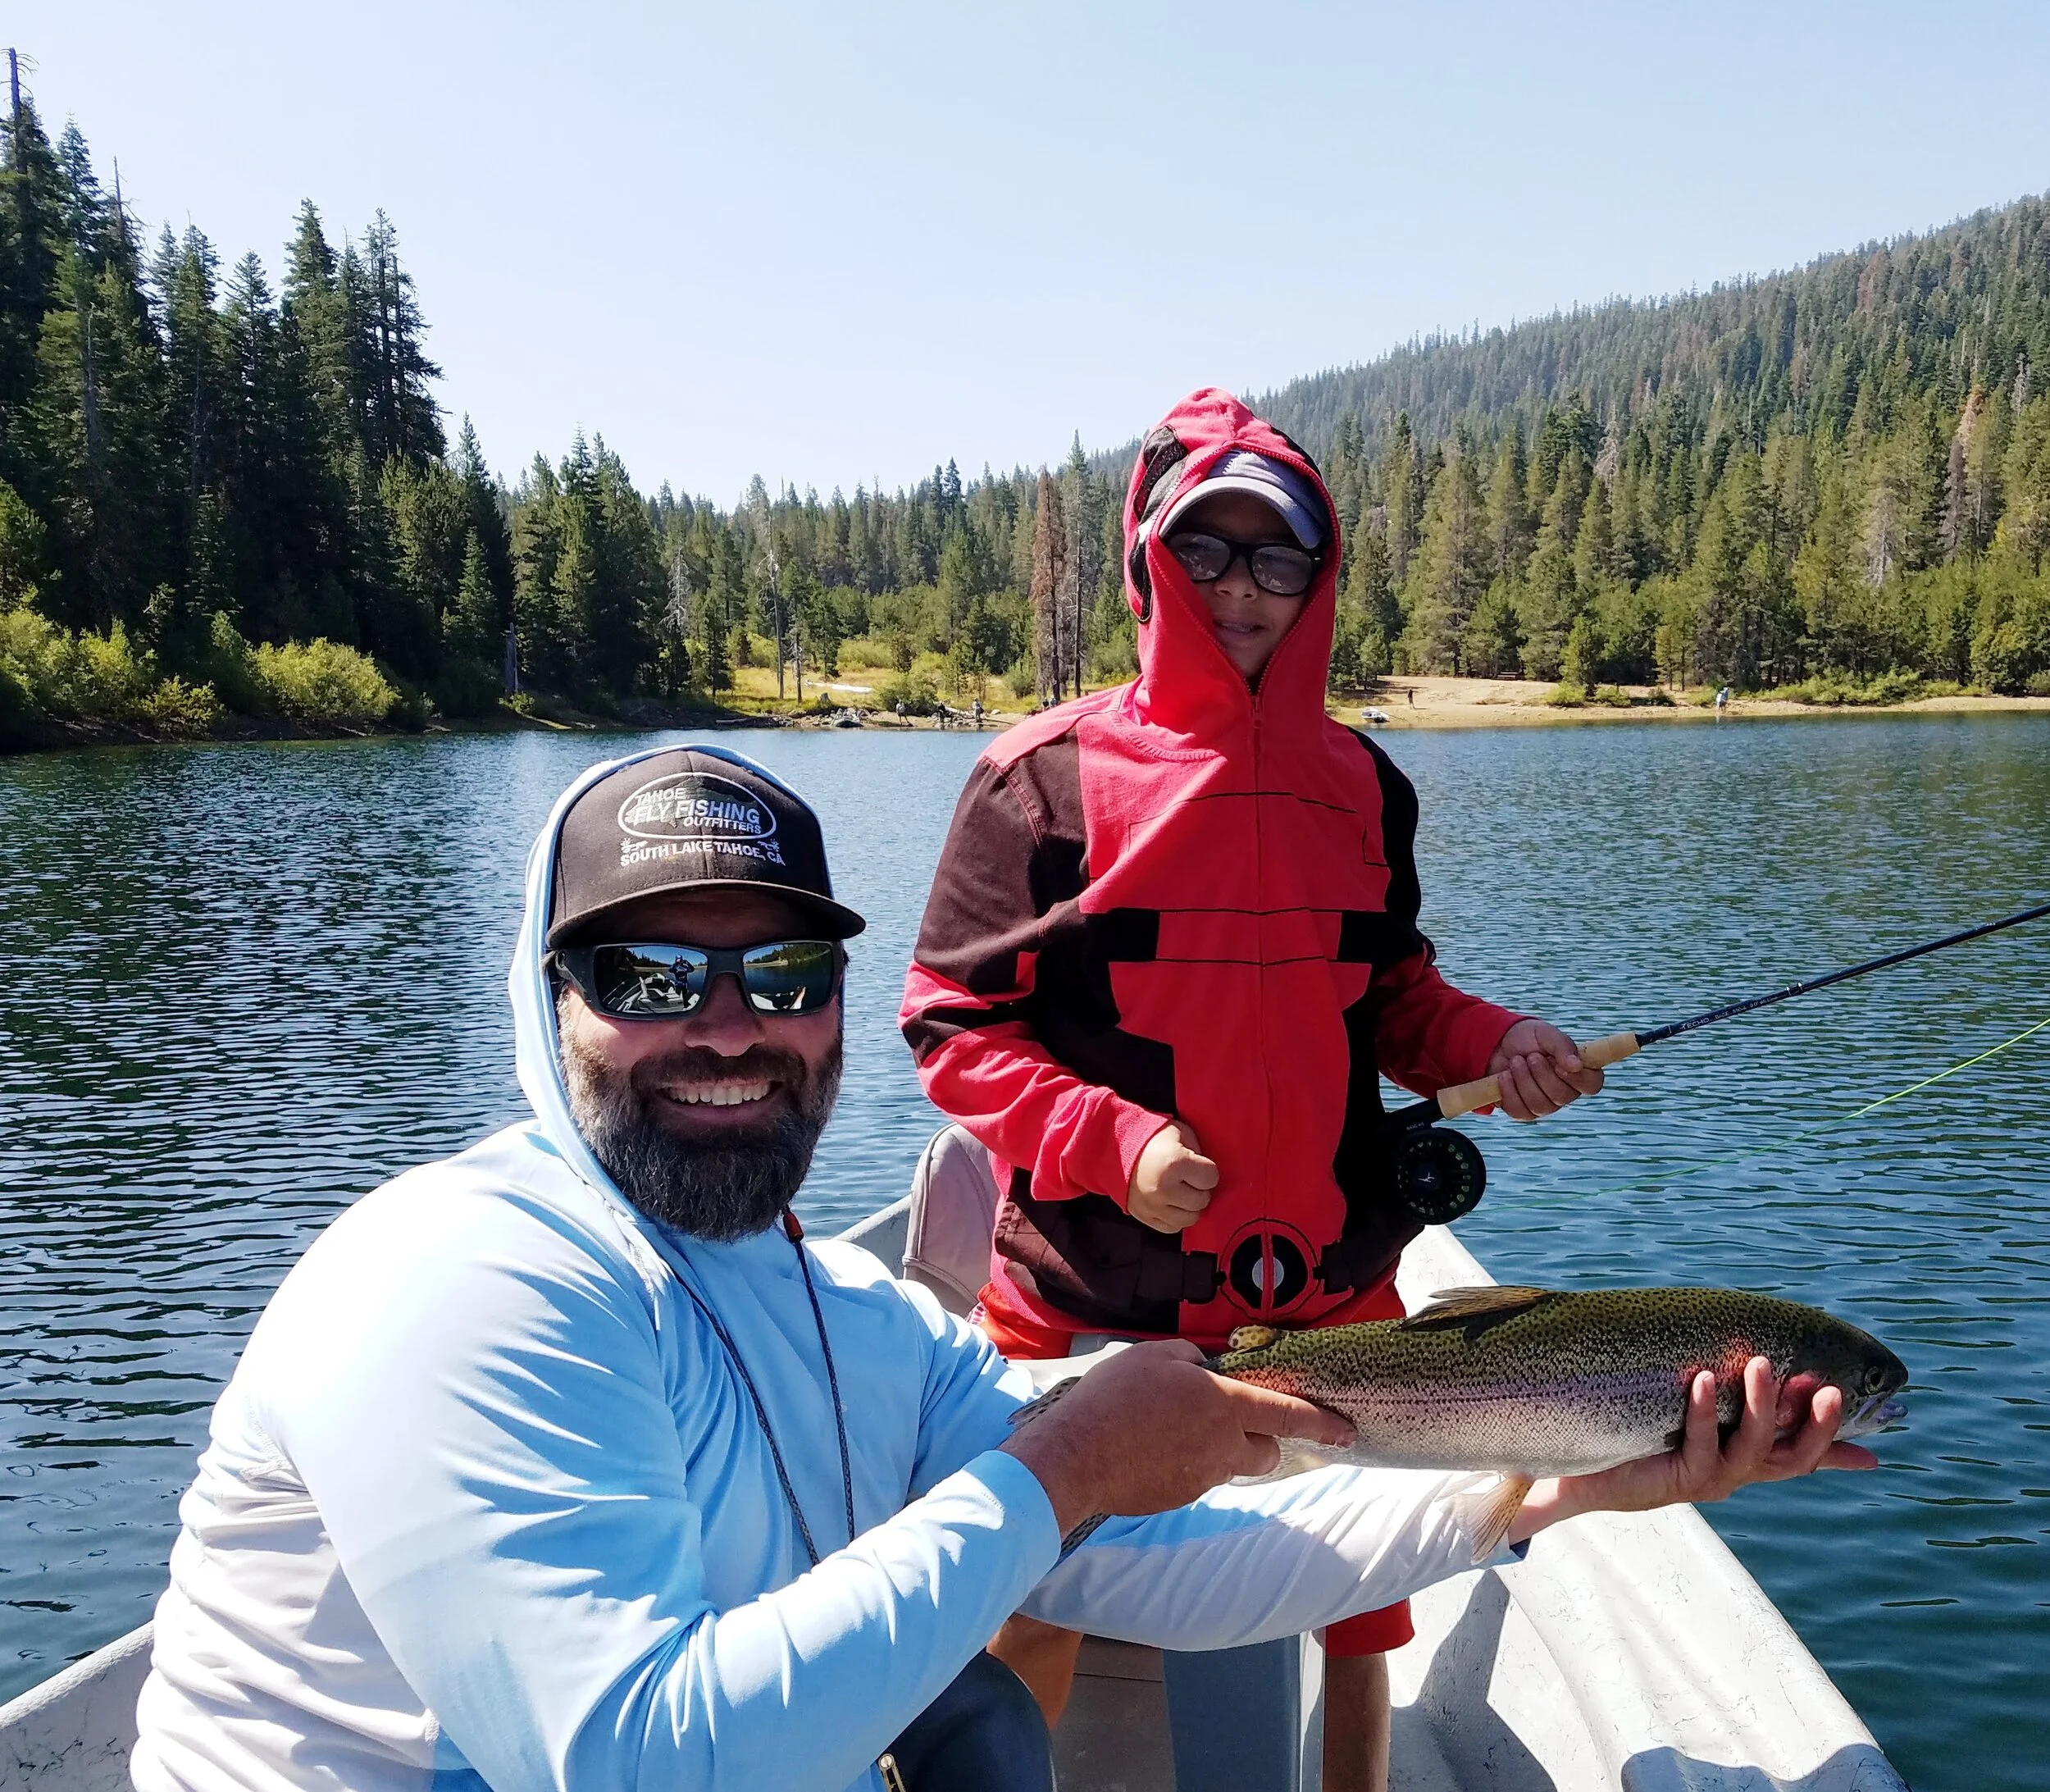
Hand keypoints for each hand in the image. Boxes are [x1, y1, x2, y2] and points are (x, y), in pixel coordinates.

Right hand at [1000, 1340, 1356, 1537]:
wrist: (1075, 1456)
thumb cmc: (1114, 1397)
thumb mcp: (1155, 1355)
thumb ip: (1193, 1358)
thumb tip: (1207, 1371)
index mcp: (1224, 1406)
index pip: (1288, 1415)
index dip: (1323, 1423)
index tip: (1347, 1432)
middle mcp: (1223, 1446)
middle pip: (1267, 1451)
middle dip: (1260, 1438)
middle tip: (1226, 1420)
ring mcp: (1202, 1478)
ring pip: (1232, 1466)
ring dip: (1221, 1451)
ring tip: (1177, 1432)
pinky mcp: (1181, 1498)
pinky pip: (1199, 1479)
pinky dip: (1188, 1465)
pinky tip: (1153, 1451)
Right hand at [1127, 1120, 1218, 1232]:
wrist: (1114, 1148)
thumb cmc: (1151, 1139)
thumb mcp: (1180, 1133)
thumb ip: (1199, 1152)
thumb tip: (1211, 1173)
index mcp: (1174, 1163)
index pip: (1211, 1178)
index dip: (1207, 1171)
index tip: (1198, 1166)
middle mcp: (1164, 1189)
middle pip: (1202, 1201)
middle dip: (1199, 1189)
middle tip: (1189, 1179)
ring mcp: (1152, 1206)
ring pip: (1189, 1219)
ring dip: (1189, 1206)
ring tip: (1180, 1192)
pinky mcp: (1144, 1217)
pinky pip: (1172, 1227)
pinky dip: (1175, 1217)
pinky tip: (1171, 1202)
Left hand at [1485, 1018, 1604, 1120]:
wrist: (1498, 1043)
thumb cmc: (1528, 1038)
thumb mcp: (1545, 1033)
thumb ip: (1562, 1045)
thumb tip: (1576, 1065)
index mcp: (1577, 1072)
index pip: (1592, 1085)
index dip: (1578, 1079)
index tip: (1559, 1065)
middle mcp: (1565, 1092)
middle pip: (1562, 1097)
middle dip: (1542, 1074)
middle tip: (1531, 1056)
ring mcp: (1544, 1105)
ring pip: (1540, 1105)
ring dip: (1524, 1080)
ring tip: (1515, 1061)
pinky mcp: (1523, 1111)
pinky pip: (1519, 1111)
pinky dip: (1509, 1091)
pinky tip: (1504, 1076)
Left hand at [1510, 1356, 1876, 1542]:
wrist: (1580, 1474)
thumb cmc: (1635, 1435)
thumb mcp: (1686, 1415)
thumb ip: (1720, 1396)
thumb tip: (1749, 1360)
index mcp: (1744, 1458)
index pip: (1805, 1453)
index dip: (1839, 1443)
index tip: (1874, 1428)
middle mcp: (1736, 1473)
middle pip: (1795, 1456)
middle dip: (1818, 1424)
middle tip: (1830, 1386)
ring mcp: (1710, 1479)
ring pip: (1754, 1448)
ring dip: (1762, 1406)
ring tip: (1762, 1363)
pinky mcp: (1678, 1479)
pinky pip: (1701, 1444)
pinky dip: (1704, 1411)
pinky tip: (1703, 1379)